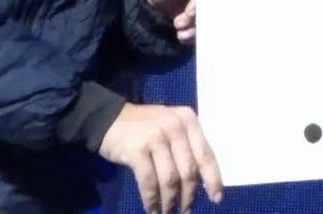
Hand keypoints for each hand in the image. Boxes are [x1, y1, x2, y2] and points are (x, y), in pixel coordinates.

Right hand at [99, 102, 223, 212]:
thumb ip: (186, 147)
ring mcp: (155, 136)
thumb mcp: (170, 127)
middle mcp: (174, 126)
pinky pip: (149, 182)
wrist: (107, 118)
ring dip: (170, 201)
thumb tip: (201, 183)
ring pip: (170, 179)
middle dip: (188, 196)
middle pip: (188, 170)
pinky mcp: (137, 149)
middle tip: (186, 211)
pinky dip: (152, 199)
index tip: (216, 198)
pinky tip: (152, 208)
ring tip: (167, 212)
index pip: (205, 154)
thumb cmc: (143, 126)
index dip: (213, 179)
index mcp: (188, 120)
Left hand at [146, 0, 231, 43]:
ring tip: (180, 25)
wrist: (161, 4)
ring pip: (220, 9)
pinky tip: (186, 32)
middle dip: (200, 13)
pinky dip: (200, 30)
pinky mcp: (222, 5)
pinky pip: (219, 19)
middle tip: (182, 21)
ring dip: (198, 23)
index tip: (190, 10)